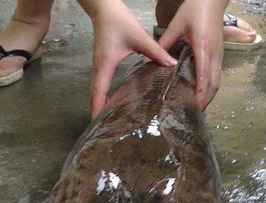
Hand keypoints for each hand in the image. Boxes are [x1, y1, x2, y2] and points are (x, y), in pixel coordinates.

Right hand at [85, 0, 177, 118]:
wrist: (104, 9)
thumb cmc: (119, 21)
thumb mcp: (139, 36)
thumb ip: (156, 52)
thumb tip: (171, 65)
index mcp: (106, 64)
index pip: (99, 91)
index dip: (98, 108)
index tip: (98, 122)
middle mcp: (99, 68)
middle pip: (94, 95)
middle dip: (97, 112)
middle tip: (102, 128)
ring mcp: (99, 67)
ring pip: (96, 91)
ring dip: (99, 105)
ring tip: (106, 121)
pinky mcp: (102, 64)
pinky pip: (100, 84)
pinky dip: (102, 96)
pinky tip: (111, 102)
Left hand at [158, 0, 226, 109]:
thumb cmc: (194, 9)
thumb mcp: (176, 26)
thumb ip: (164, 44)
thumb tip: (152, 60)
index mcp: (203, 48)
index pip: (204, 76)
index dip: (200, 93)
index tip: (195, 106)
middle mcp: (214, 54)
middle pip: (214, 84)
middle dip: (206, 100)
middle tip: (195, 113)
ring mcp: (219, 54)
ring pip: (217, 81)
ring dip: (209, 95)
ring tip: (198, 107)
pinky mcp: (220, 52)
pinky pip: (217, 74)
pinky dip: (211, 86)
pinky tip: (202, 91)